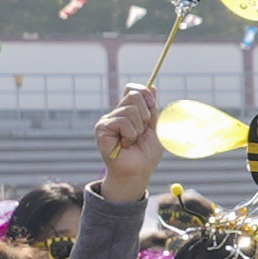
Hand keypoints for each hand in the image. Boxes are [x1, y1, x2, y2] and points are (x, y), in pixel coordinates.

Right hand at [95, 81, 162, 201]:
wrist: (138, 171)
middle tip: (142, 132)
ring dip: (138, 128)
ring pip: (131, 110)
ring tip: (132, 140)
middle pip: (134, 95)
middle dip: (145, 115)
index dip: (145, 94)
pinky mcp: (102, 128)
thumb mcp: (155, 127)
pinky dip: (130, 134)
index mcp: (129, 111)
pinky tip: (125, 144)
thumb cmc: (147, 153)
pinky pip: (123, 121)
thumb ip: (152, 108)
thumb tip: (152, 86)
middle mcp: (117, 113)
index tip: (152, 107)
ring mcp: (108, 120)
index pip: (133, 89)